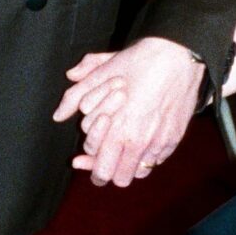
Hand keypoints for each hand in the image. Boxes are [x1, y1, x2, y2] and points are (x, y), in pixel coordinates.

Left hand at [54, 36, 205, 186]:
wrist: (177, 56)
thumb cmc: (139, 62)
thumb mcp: (101, 75)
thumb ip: (75, 97)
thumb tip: (58, 115)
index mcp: (117, 130)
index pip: (99, 167)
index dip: (88, 164)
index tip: (81, 158)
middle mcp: (138, 142)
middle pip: (117, 178)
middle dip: (105, 172)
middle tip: (100, 161)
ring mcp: (158, 143)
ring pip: (138, 174)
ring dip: (127, 166)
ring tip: (120, 152)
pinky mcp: (174, 138)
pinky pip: (156, 161)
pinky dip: (145, 157)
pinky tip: (139, 143)